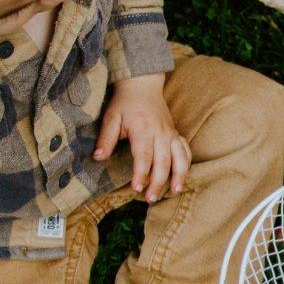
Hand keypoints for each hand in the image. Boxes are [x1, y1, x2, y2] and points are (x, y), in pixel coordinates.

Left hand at [94, 74, 189, 203]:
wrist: (142, 84)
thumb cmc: (125, 102)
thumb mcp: (111, 117)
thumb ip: (106, 138)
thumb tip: (97, 157)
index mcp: (143, 128)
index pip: (144, 155)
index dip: (141, 173)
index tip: (136, 188)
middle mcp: (160, 132)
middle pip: (163, 161)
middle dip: (159, 182)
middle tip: (150, 198)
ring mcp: (170, 133)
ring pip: (180, 157)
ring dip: (179, 175)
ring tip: (175, 192)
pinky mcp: (176, 133)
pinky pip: (186, 151)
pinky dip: (186, 165)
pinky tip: (182, 178)